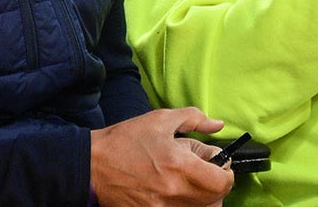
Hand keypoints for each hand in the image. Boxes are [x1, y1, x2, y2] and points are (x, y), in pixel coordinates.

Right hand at [90, 107, 233, 206]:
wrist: (91, 165)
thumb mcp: (161, 119)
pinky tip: (174, 189)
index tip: (218, 163)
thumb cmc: (125, 140)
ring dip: (202, 196)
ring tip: (188, 180)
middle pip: (215, 199)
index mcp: (180, 166)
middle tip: (204, 170)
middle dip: (216, 183)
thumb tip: (217, 125)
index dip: (226, 172)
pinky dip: (184, 203)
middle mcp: (174, 192)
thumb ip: (194, 119)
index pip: (222, 182)